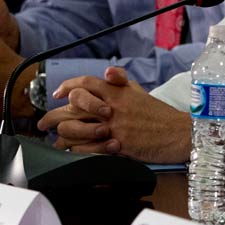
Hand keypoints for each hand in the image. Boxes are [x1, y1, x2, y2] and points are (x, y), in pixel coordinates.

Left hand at [38, 67, 191, 162]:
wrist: (180, 133)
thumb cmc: (160, 115)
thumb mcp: (140, 92)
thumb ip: (121, 82)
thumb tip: (107, 73)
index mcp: (118, 92)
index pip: (86, 82)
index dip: (67, 86)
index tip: (58, 94)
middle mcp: (114, 107)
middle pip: (74, 103)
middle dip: (54, 114)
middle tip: (44, 123)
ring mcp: (115, 126)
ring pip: (76, 127)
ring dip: (63, 134)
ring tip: (58, 140)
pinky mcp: (119, 145)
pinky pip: (87, 148)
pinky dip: (76, 150)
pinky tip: (73, 152)